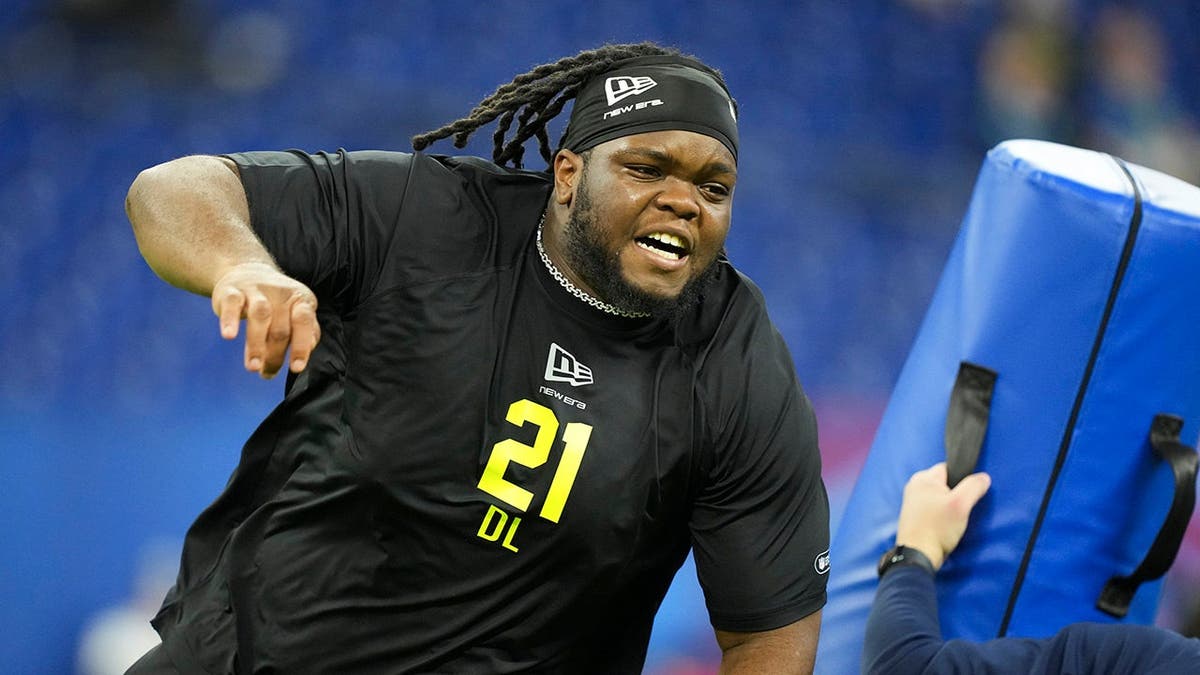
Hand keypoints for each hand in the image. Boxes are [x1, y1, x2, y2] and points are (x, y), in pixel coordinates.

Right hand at [210, 262, 320, 378]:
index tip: (296, 368)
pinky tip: (229, 336)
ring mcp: (256, 290)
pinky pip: (232, 304)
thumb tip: (308, 349)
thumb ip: (307, 331)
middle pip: (280, 328)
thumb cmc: (277, 302)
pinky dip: (230, 320)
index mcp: (300, 300)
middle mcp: (281, 293)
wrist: (247, 270)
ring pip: (260, 315)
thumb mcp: (296, 313)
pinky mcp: (232, 290)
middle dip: (274, 356)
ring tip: (253, 367)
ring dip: (256, 344)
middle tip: (266, 373)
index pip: (304, 322)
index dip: (301, 346)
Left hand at [895, 462, 990, 569]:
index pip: (948, 468)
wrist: (918, 554)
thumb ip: (973, 487)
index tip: (966, 495)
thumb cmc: (937, 528)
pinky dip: (940, 515)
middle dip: (955, 495)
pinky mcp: (914, 516)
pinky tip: (943, 525)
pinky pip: (933, 509)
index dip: (961, 480)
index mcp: (922, 478)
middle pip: (945, 483)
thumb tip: (983, 477)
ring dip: (948, 506)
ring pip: (940, 497)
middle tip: (959, 510)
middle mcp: (914, 486)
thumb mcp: (961, 504)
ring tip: (950, 520)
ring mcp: (912, 502)